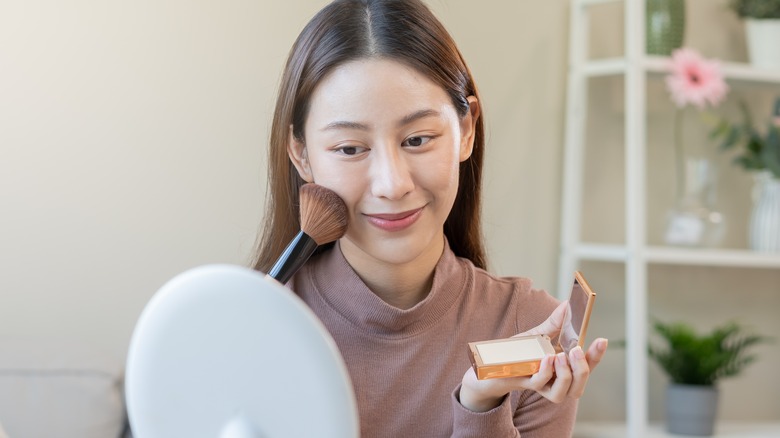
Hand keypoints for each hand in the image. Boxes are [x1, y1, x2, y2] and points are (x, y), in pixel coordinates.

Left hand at [459, 301, 607, 411]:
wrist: (489, 367)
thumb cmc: (516, 353)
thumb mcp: (537, 335)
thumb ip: (554, 323)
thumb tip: (567, 305)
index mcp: (562, 369)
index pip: (586, 367)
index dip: (596, 356)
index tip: (602, 340)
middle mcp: (554, 382)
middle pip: (579, 387)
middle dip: (583, 369)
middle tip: (577, 350)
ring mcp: (540, 386)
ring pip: (563, 393)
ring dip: (566, 375)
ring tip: (560, 356)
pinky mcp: (524, 384)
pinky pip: (540, 384)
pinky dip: (546, 372)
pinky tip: (546, 359)